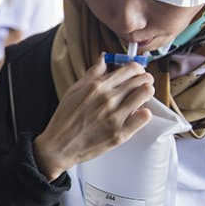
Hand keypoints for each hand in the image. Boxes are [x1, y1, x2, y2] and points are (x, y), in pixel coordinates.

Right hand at [33, 55, 153, 180]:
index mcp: (96, 86)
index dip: (137, 69)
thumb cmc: (64, 119)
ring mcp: (115, 116)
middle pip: (142, 79)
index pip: (130, 68)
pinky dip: (144, 113)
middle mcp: (107, 99)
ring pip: (146, 93)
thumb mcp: (73, 91)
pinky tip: (136, 115)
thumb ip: (92, 74)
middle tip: (140, 86)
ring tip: (139, 99)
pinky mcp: (120, 134)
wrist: (58, 147)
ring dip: (146, 94)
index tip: (136, 74)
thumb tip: (104, 58)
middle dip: (144, 80)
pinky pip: (144, 117)